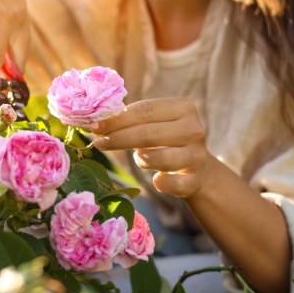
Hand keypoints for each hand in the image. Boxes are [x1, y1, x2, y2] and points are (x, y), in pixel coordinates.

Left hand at [93, 98, 211, 197]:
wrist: (198, 170)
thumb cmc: (167, 142)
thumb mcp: (155, 125)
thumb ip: (132, 121)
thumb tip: (96, 123)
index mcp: (183, 108)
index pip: (145, 110)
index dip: (117, 119)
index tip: (95, 126)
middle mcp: (194, 130)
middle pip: (149, 134)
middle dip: (119, 138)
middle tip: (98, 143)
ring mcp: (196, 156)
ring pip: (160, 158)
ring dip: (142, 160)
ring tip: (139, 158)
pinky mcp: (196, 180)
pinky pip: (174, 184)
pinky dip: (162, 183)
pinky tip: (157, 180)